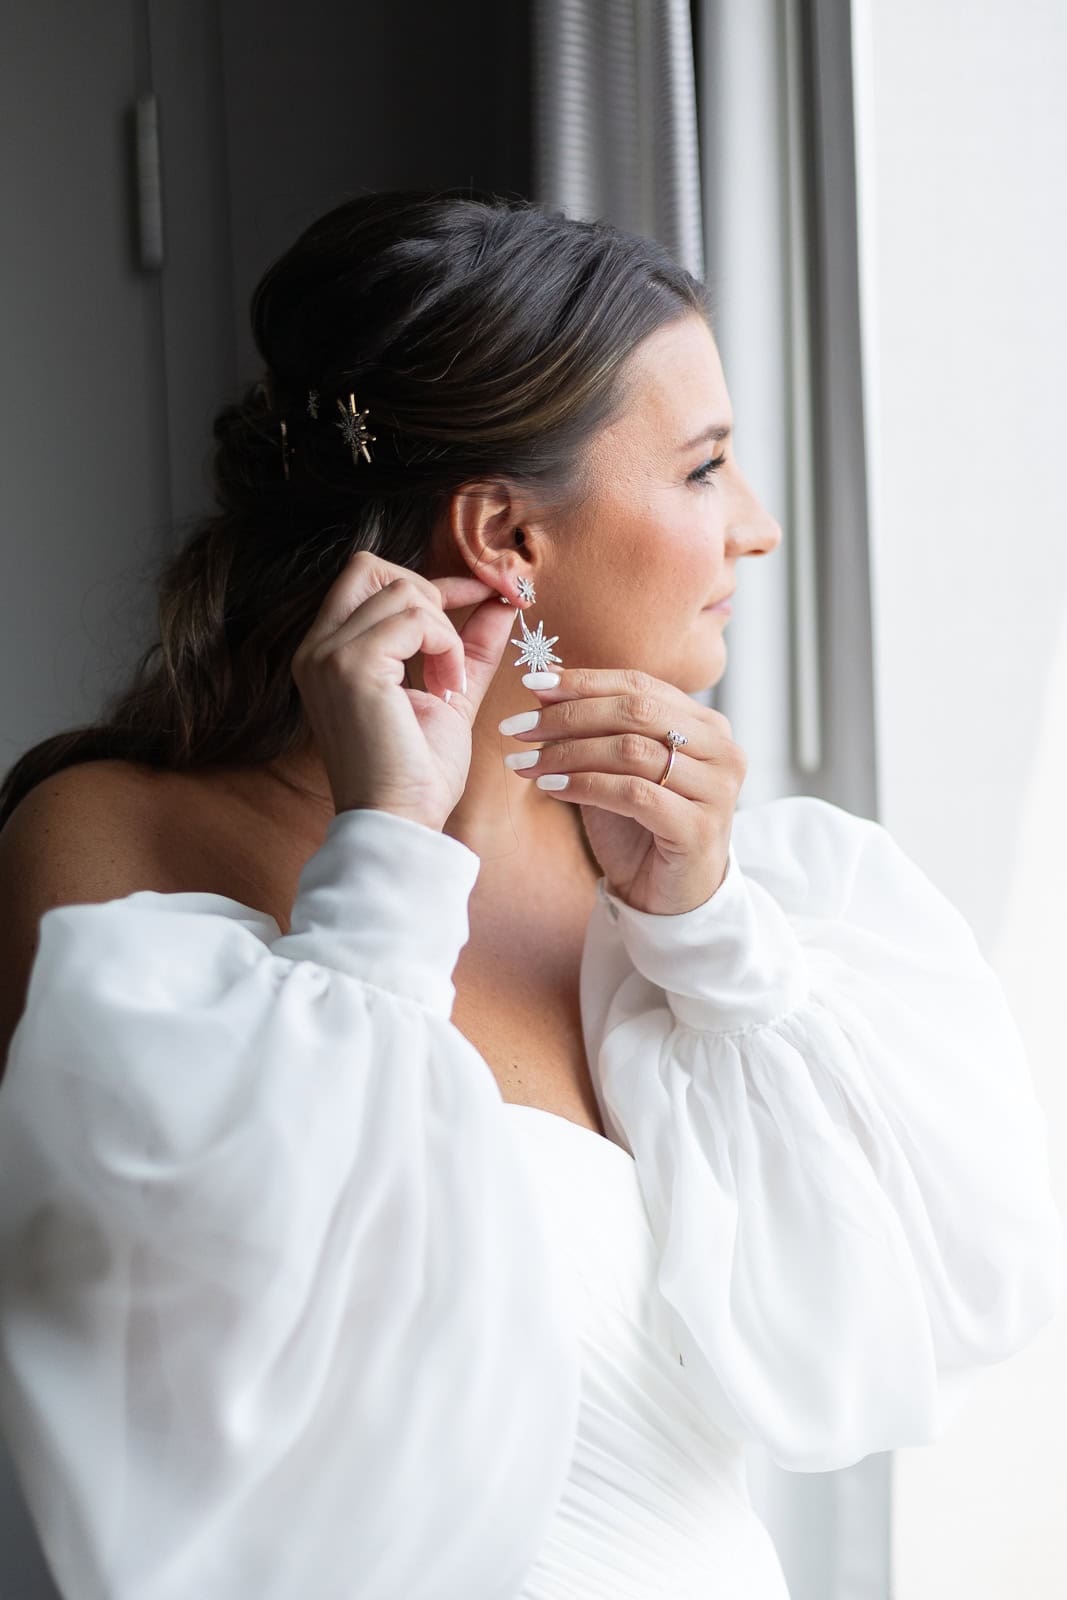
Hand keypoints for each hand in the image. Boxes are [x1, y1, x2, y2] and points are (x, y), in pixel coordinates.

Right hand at [291, 550, 519, 832]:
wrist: (400, 822)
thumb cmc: (416, 772)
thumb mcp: (449, 692)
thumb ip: (469, 644)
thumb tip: (502, 598)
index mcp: (327, 653)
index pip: (368, 580)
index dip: (430, 582)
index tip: (482, 595)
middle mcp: (315, 648)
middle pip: (372, 567)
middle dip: (432, 590)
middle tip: (461, 642)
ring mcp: (328, 654)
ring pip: (404, 592)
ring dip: (446, 633)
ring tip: (451, 685)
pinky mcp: (351, 665)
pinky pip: (416, 619)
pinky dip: (446, 647)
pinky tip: (446, 690)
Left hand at [504, 667, 746, 914]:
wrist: (667, 899)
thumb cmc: (640, 829)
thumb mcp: (611, 769)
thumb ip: (589, 725)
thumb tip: (544, 679)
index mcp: (706, 724)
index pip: (640, 685)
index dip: (583, 682)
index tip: (532, 683)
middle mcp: (721, 749)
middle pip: (636, 712)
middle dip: (569, 716)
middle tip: (519, 727)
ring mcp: (717, 789)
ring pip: (632, 750)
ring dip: (568, 753)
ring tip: (525, 762)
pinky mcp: (700, 827)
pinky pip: (633, 793)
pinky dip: (585, 786)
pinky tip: (550, 787)